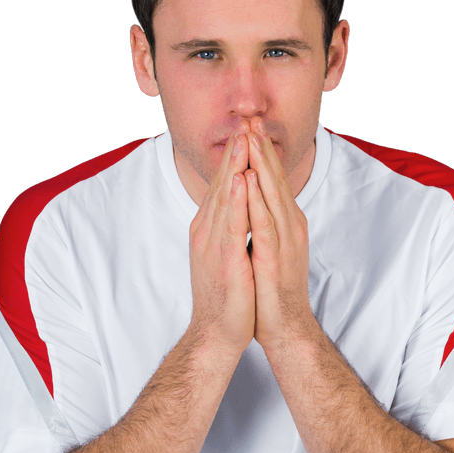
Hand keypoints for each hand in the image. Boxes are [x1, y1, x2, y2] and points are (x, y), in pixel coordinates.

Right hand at [188, 132, 255, 355]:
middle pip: (222, 183)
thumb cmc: (226, 297)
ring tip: (243, 137)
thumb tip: (238, 208)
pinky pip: (231, 224)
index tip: (246, 129)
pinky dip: (235, 200)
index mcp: (210, 228)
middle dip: (235, 151)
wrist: (216, 333)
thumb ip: (229, 228)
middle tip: (245, 119)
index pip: (223, 185)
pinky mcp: (225, 259)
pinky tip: (240, 179)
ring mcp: (213, 244)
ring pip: (225, 197)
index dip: (235, 156)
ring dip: (234, 166)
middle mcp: (207, 230)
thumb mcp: (227, 254)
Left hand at [244, 118, 316, 353]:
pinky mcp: (275, 259)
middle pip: (274, 180)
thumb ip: (265, 224)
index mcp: (285, 223)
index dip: (261, 153)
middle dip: (261, 148)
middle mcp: (289, 226)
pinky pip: (265, 224)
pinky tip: (250, 182)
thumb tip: (255, 203)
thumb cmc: (273, 292)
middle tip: (252, 117)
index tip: (250, 125)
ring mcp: (284, 242)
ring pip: (271, 195)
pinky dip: (257, 200)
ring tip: (251, 137)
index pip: (272, 180)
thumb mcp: (269, 249)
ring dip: (262, 165)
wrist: (285, 328)